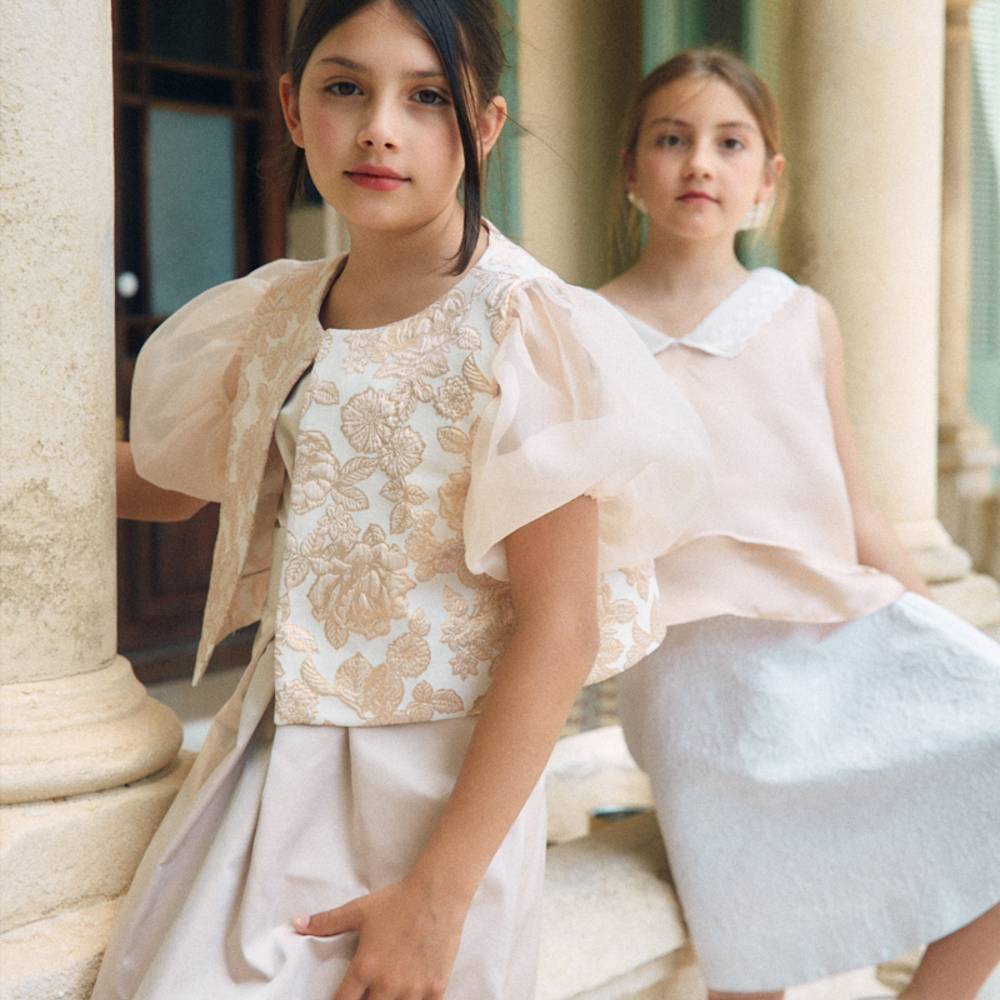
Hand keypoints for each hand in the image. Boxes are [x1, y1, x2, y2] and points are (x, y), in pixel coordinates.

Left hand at [293, 875, 470, 999]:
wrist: (437, 894)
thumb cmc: (397, 901)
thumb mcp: (359, 910)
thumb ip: (327, 922)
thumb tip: (297, 924)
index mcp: (365, 968)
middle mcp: (387, 985)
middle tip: (366, 993)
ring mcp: (413, 991)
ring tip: (385, 993)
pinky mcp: (435, 990)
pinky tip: (410, 995)